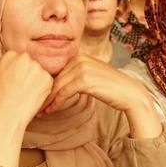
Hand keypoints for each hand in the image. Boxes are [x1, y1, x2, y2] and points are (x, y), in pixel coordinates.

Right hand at [0, 51, 54, 128]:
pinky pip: (47, 80)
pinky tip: (33, 96)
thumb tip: (13, 58)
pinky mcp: (47, 77)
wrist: (6, 115)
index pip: (19, 58)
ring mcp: (37, 67)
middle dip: (29, 73)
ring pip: (40, 71)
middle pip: (31, 63)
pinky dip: (43, 88)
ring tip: (26, 93)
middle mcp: (24, 58)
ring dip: (37, 80)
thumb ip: (5, 63)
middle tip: (21, 88)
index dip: (18, 71)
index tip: (15, 81)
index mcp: (10, 55)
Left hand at [44, 54, 161, 137]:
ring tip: (40, 111)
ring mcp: (82, 67)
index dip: (47, 85)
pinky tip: (49, 111)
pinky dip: (55, 103)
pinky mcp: (84, 79)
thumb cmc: (111, 88)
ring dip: (47, 100)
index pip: (58, 71)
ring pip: (57, 86)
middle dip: (45, 93)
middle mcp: (80, 58)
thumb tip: (56, 85)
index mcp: (80, 55)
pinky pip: (63, 92)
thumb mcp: (91, 76)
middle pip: (55, 78)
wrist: (129, 93)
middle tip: (35, 105)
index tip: (39, 96)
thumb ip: (76, 75)